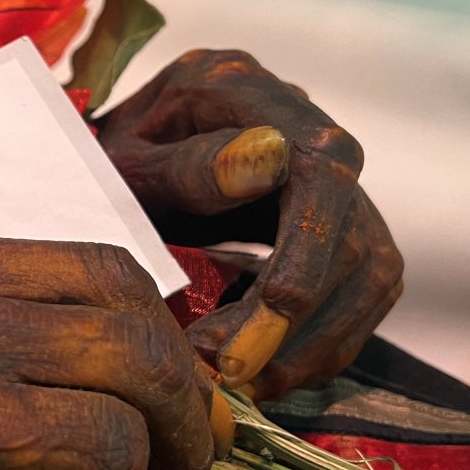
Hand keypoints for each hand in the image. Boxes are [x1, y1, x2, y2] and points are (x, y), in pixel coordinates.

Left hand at [97, 49, 403, 397]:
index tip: (269, 311)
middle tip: (231, 370)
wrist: (104, 171)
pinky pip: (358, 296)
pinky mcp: (338, 228)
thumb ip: (186, 168)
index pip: (320, 165)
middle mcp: (300, 124)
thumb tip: (269, 160)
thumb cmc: (101, 166)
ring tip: (245, 382)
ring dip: (314, 343)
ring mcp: (327, 179)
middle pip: (353, 231)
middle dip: (298, 317)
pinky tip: (265, 370)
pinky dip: (318, 345)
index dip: (308, 246)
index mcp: (241, 87)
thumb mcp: (121, 165)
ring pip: (368, 273)